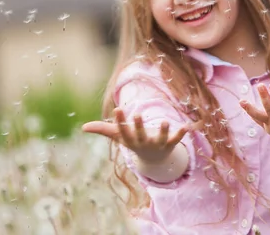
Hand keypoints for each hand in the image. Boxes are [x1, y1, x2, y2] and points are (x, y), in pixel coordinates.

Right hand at [82, 108, 196, 163]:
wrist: (154, 161)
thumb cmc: (134, 142)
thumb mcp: (120, 137)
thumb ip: (104, 130)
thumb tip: (83, 127)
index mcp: (131, 140)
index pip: (124, 131)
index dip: (120, 121)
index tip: (118, 109)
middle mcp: (143, 143)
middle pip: (140, 135)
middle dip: (139, 126)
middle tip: (138, 114)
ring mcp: (157, 145)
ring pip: (160, 138)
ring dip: (162, 131)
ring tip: (165, 121)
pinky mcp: (170, 144)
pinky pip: (176, 140)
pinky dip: (181, 134)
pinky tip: (187, 126)